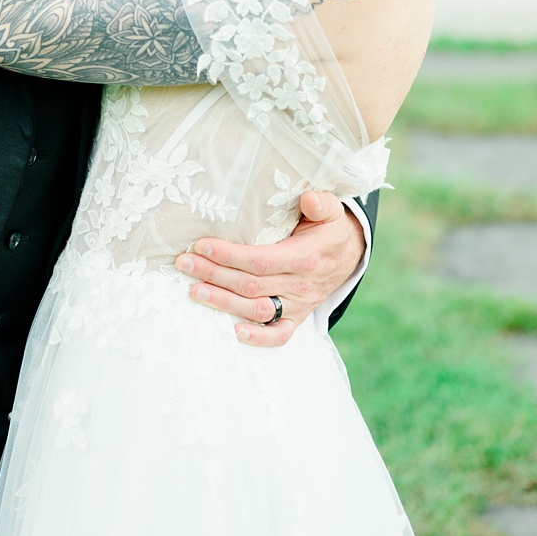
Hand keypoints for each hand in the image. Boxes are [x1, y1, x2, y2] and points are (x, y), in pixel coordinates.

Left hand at [175, 189, 367, 347]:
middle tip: (184, 263)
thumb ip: (322, 203)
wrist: (351, 255)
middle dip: (213, 274)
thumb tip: (308, 198)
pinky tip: (233, 331)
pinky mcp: (297, 317)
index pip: (260, 260)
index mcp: (305, 257)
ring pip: (256, 309)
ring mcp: (298, 304)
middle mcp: (300, 284)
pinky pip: (279, 335)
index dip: (229, 255)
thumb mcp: (333, 211)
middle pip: (250, 284)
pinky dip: (257, 338)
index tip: (201, 245)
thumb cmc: (332, 229)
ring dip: (223, 302)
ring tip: (194, 291)